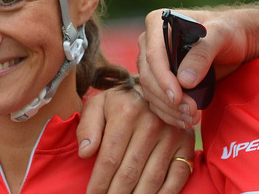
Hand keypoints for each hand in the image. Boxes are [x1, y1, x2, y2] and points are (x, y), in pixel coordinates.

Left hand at [78, 87, 193, 193]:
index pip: (109, 158)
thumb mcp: (98, 105)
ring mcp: (171, 135)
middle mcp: (150, 124)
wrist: (156, 89)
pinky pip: (177, 176)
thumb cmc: (120, 102)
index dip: (99, 182)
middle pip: (130, 172)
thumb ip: (88, 127)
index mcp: (125, 114)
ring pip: (152, 178)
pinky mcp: (187, 143)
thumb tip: (84, 153)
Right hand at [137, 7, 258, 127]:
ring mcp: (153, 62)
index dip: (163, 79)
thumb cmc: (227, 31)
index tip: (177, 97)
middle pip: (148, 75)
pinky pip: (156, 98)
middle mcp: (149, 42)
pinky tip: (183, 121)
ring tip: (191, 119)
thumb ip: (202, 55)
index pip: (153, 55)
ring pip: (150, 90)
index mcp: (158, 24)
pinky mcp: (160, 77)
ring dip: (168, 109)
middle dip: (167, 98)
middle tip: (190, 112)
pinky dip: (168, 112)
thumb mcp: (220, 35)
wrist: (234, 40)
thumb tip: (184, 81)